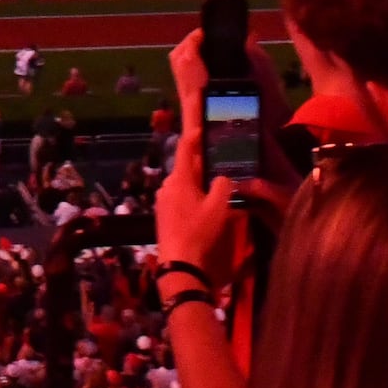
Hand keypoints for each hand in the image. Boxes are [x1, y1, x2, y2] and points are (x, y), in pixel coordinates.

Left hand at [152, 85, 252, 281]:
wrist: (178, 263)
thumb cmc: (198, 231)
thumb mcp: (219, 207)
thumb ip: (224, 186)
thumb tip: (224, 177)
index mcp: (179, 179)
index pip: (185, 149)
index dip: (194, 135)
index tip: (201, 124)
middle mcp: (167, 186)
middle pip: (186, 169)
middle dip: (200, 164)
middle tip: (217, 162)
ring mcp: (163, 202)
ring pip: (183, 185)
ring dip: (197, 184)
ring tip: (215, 188)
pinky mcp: (164, 216)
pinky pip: (180, 200)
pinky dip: (192, 198)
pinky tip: (204, 209)